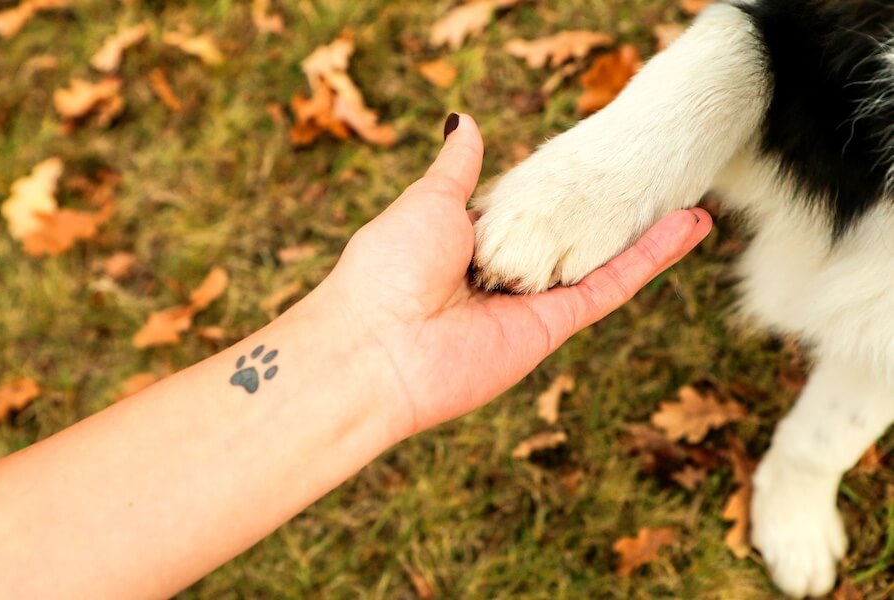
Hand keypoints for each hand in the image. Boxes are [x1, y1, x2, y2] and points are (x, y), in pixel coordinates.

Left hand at [317, 114, 711, 438]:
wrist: (375, 348)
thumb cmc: (388, 268)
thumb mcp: (428, 202)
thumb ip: (459, 168)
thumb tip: (466, 123)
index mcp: (469, 242)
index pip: (526, 210)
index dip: (558, 188)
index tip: (590, 164)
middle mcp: (504, 274)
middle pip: (571, 236)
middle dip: (611, 211)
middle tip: (652, 177)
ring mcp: (532, 302)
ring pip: (601, 260)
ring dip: (647, 232)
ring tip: (691, 197)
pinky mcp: (553, 327)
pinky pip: (610, 287)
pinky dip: (650, 258)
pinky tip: (688, 227)